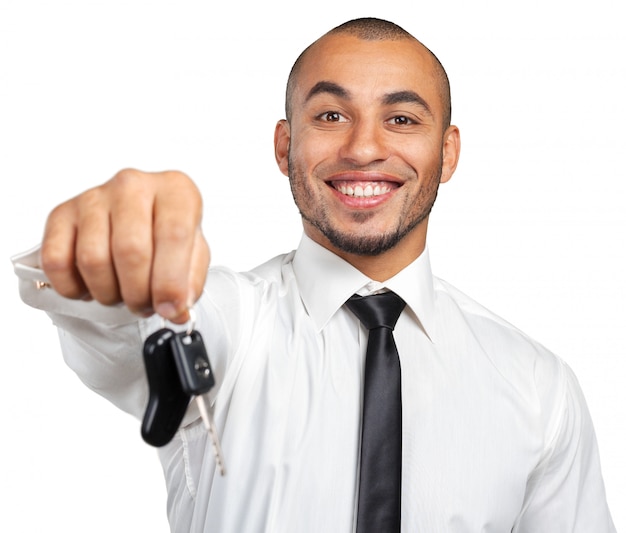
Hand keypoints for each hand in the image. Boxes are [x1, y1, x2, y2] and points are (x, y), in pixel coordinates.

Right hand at [40, 169, 209, 323]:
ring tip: (121, 293)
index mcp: (175, 191)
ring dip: (108, 292)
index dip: (170, 281)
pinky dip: (73, 287)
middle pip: (130, 250)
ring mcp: (94, 198)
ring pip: (93, 260)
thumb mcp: (194, 256)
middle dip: (138, 293)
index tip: (170, 309)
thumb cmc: (168, 235)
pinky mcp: (62, 214)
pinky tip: (92, 285)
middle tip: (144, 305)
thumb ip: (190, 284)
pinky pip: (57, 261)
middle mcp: (133, 186)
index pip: (173, 234)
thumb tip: (175, 310)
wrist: (141, 218)